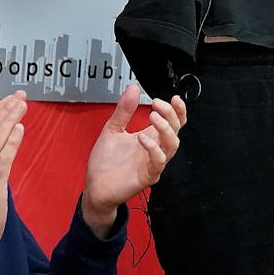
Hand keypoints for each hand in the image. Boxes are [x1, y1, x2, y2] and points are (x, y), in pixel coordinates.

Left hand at [81, 84, 186, 236]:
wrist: (95, 186)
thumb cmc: (106, 161)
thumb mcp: (113, 129)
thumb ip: (124, 110)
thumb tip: (133, 88)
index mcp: (150, 137)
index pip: (174, 123)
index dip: (178, 110)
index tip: (173, 98)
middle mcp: (155, 149)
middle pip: (175, 130)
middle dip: (171, 114)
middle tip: (157, 104)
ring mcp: (152, 163)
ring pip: (172, 145)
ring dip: (165, 129)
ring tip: (152, 116)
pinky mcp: (147, 176)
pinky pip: (158, 162)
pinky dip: (153, 148)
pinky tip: (142, 138)